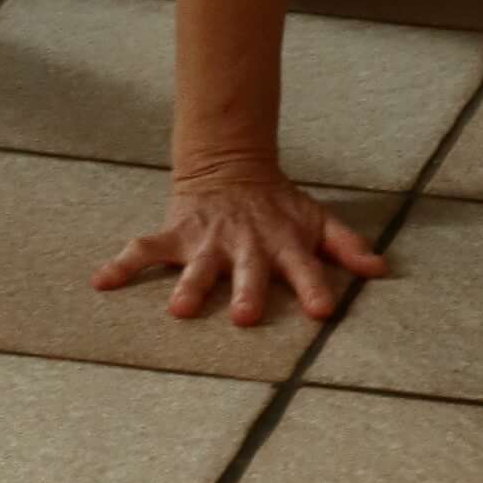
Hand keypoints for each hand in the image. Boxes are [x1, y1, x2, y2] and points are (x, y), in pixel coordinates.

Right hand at [95, 168, 388, 328]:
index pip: (305, 268)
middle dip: (247, 291)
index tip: (323, 311)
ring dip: (188, 285)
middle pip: (249, 271)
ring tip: (178, 310)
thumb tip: (381, 269)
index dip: (315, 287)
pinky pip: (144, 249)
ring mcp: (208, 240)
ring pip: (198, 265)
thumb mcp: (316, 221)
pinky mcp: (176, 234)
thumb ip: (346, 246)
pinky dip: (122, 263)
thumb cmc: (279, 207)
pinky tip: (101, 281)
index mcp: (283, 245)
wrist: (230, 166)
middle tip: (245, 316)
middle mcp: (246, 245)